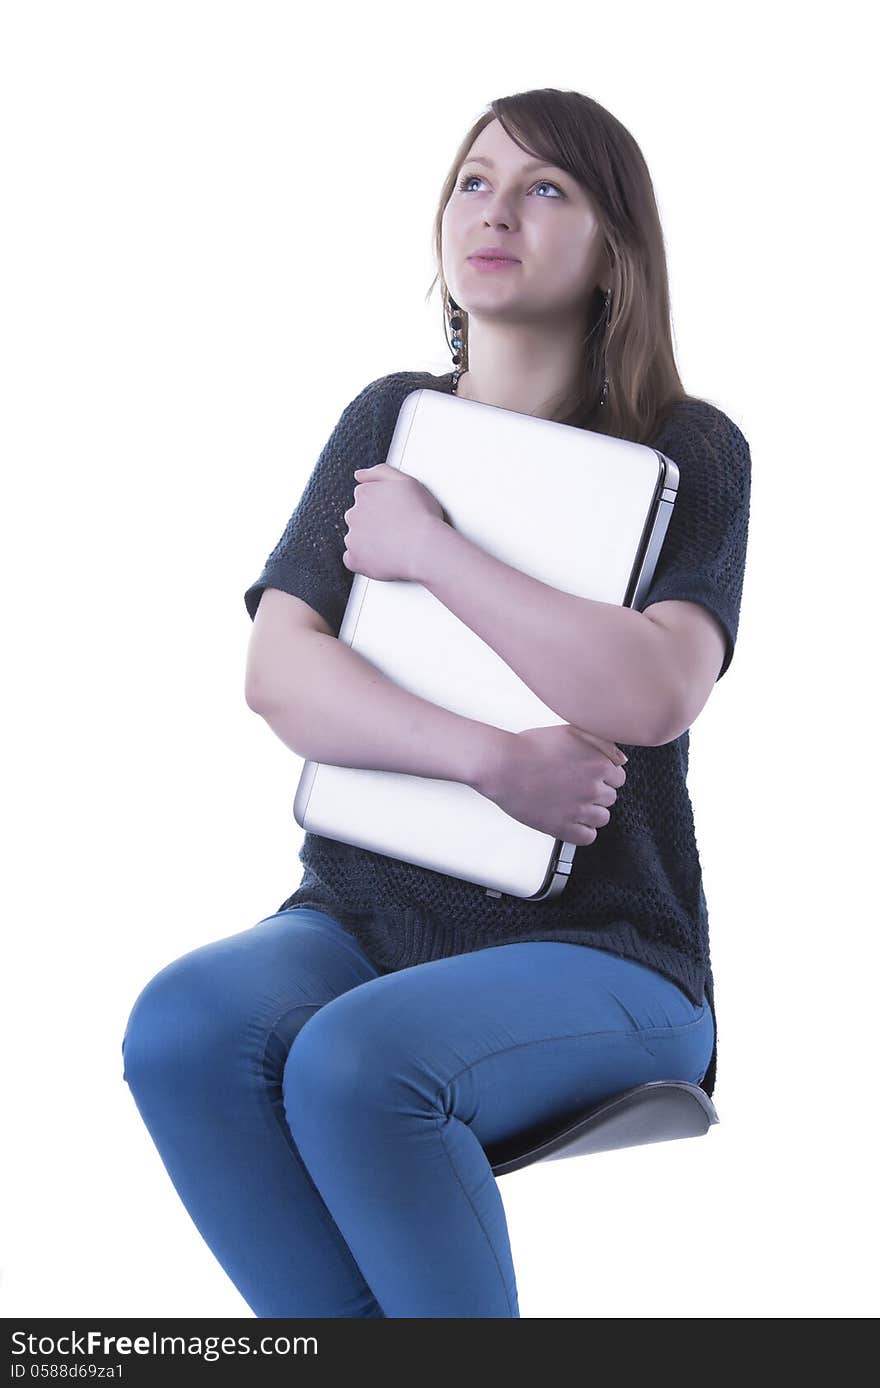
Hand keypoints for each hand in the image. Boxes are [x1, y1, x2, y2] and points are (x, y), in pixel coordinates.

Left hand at [343, 463, 446, 581]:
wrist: (425, 548)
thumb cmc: (422, 515)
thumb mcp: (406, 481)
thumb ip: (380, 472)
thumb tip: (359, 475)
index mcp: (364, 494)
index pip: (365, 498)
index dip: (382, 507)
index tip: (396, 514)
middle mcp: (353, 514)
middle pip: (358, 518)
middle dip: (373, 524)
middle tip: (396, 531)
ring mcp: (352, 538)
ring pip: (356, 539)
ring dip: (369, 541)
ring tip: (393, 545)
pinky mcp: (354, 559)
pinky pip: (353, 559)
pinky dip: (364, 560)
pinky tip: (382, 558)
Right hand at [475, 724, 626, 844]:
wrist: (503, 765)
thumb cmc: (530, 747)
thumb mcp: (572, 731)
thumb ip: (602, 743)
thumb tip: (621, 759)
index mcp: (599, 764)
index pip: (618, 778)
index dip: (603, 776)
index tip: (589, 776)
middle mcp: (593, 788)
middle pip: (610, 798)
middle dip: (596, 793)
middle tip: (575, 787)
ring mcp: (580, 809)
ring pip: (602, 818)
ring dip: (590, 812)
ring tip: (571, 803)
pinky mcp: (564, 827)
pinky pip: (588, 837)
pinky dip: (582, 831)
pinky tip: (570, 820)